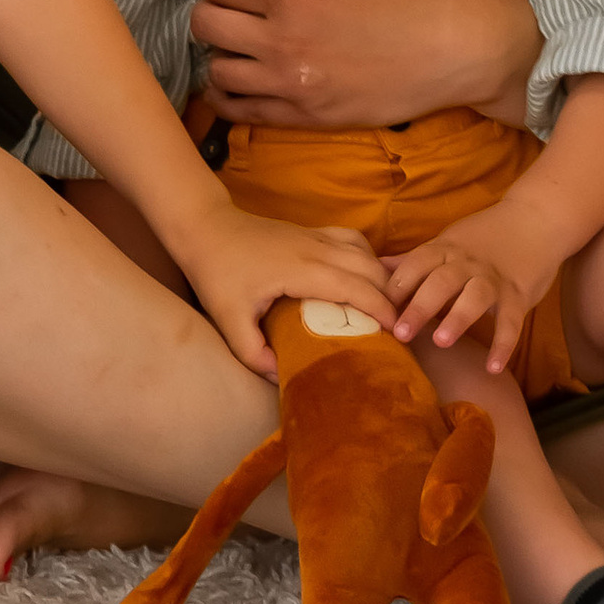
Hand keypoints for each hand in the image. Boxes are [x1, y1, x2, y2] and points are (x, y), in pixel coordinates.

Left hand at [179, 202, 395, 380]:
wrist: (205, 226)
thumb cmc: (217, 272)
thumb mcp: (228, 319)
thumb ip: (254, 352)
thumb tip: (283, 377)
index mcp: (303, 269)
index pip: (357, 288)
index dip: (383, 310)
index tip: (399, 334)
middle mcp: (317, 248)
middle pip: (371, 268)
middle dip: (391, 297)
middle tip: (397, 328)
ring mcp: (316, 235)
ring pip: (366, 252)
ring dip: (382, 277)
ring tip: (386, 306)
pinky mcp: (312, 231)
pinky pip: (353, 240)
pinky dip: (368, 259)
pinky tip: (364, 278)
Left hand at [190, 0, 540, 132]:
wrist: (455, 49)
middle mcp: (282, 44)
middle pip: (207, 27)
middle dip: (210, 10)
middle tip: (228, 7)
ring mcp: (292, 86)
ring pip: (218, 73)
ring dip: (220, 53)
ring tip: (237, 44)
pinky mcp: (307, 118)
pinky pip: (243, 113)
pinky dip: (228, 97)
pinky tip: (237, 83)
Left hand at [384, 206, 562, 373]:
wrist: (535, 219)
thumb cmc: (484, 236)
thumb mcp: (447, 242)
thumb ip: (414, 259)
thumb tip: (374, 268)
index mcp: (445, 249)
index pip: (417, 263)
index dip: (397, 284)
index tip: (378, 309)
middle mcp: (467, 263)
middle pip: (441, 281)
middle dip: (419, 307)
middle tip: (400, 334)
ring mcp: (494, 279)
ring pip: (475, 297)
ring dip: (458, 318)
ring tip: (442, 342)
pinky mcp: (519, 294)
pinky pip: (511, 321)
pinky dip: (503, 344)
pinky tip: (493, 367)